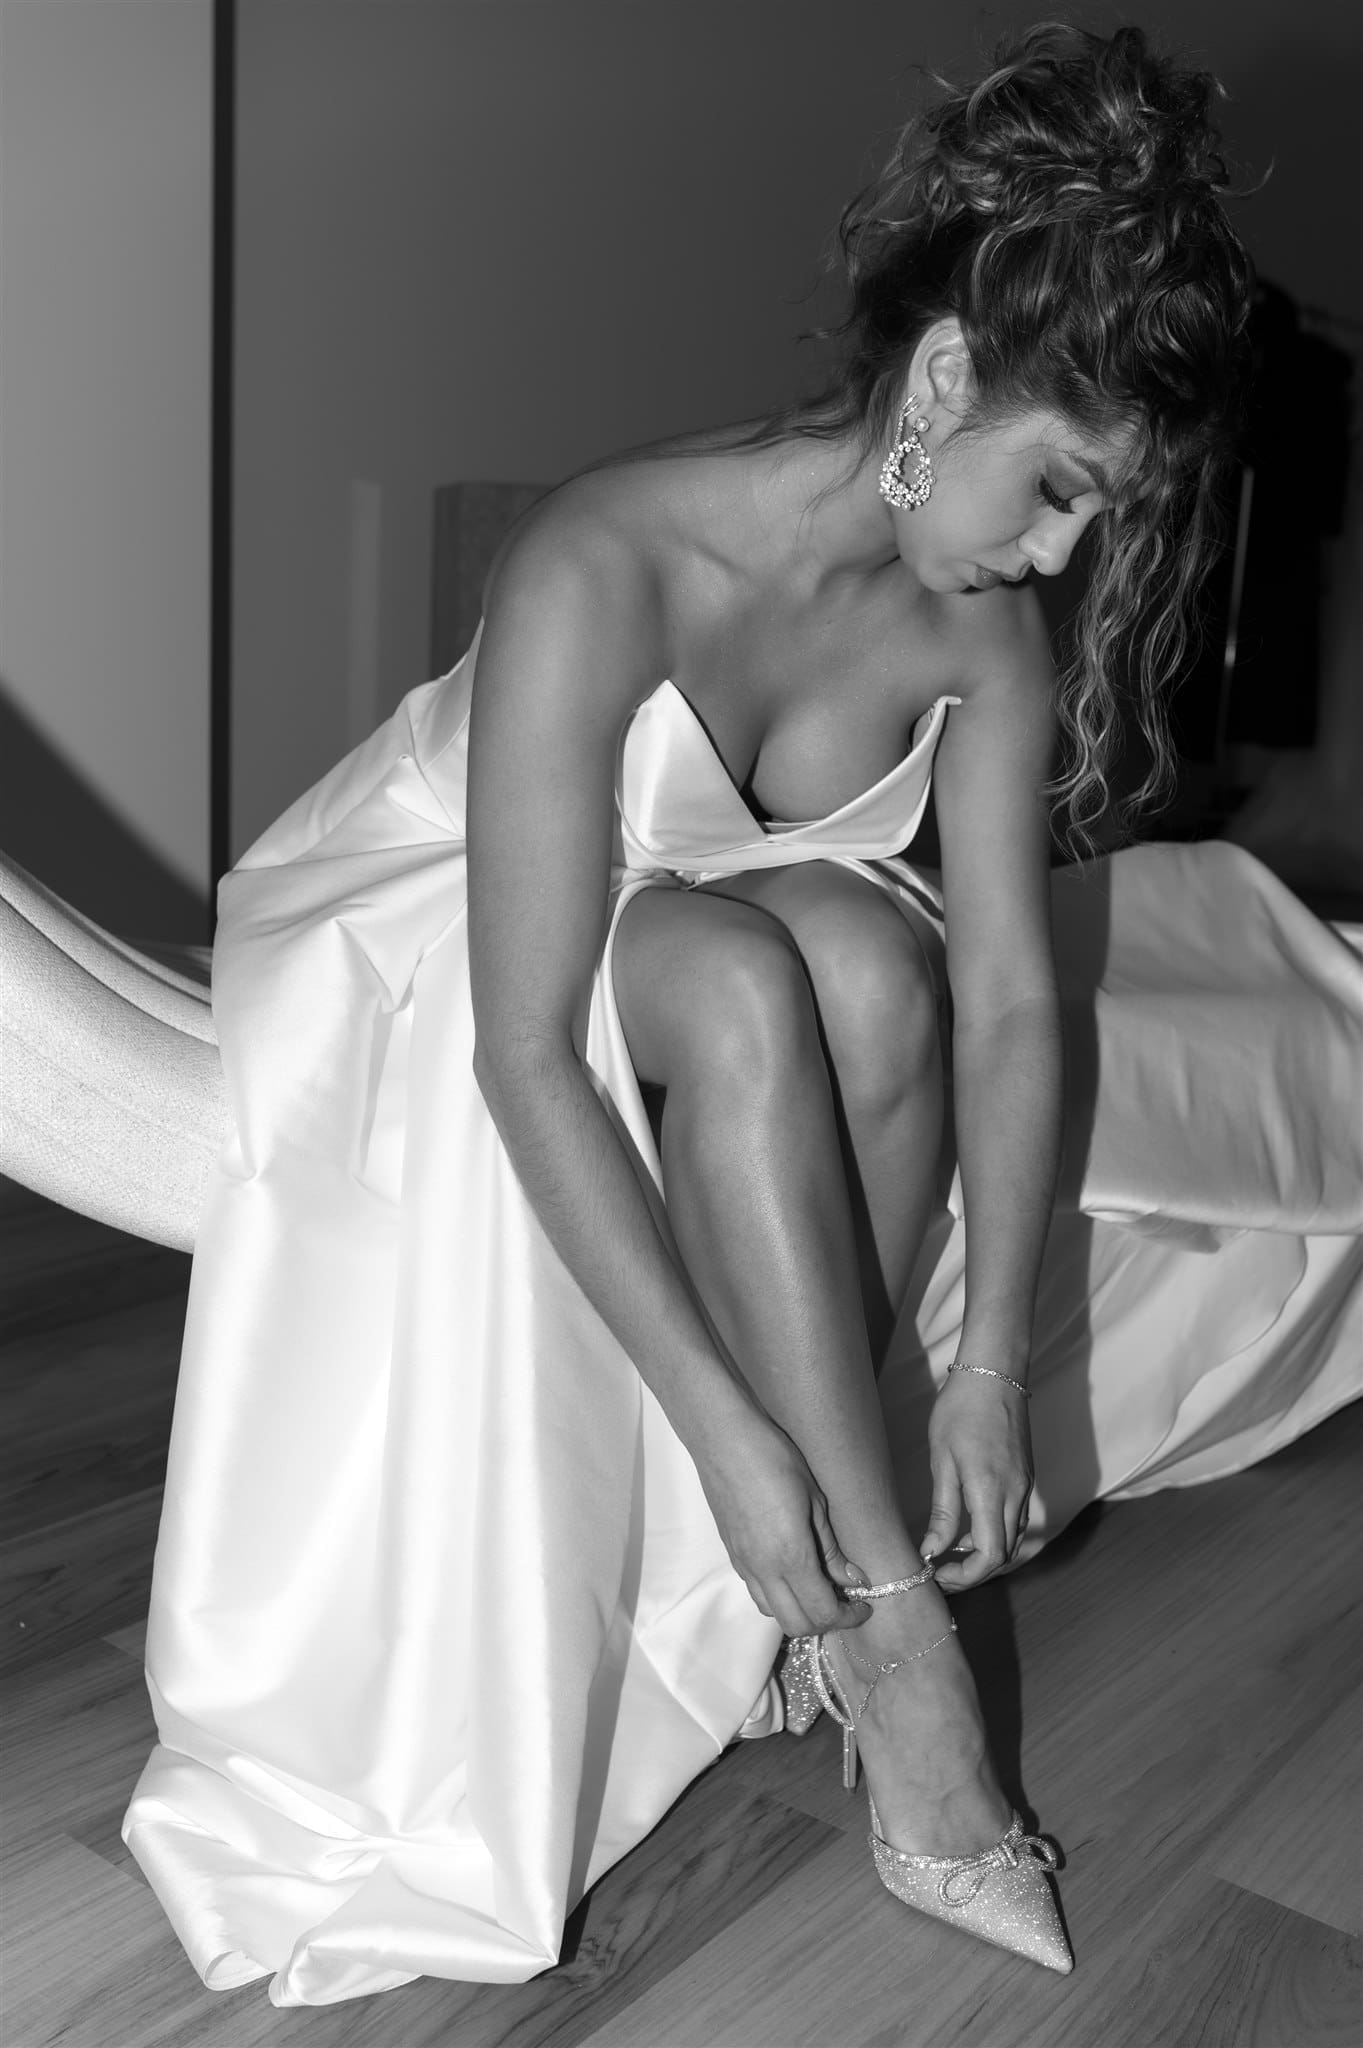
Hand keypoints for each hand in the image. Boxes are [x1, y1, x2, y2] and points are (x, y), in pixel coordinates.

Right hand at [695, 1410, 869, 1637]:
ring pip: (771, 1612)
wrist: (724, 1439)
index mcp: (789, 1556)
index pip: (822, 1612)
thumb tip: (852, 1578)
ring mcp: (743, 1563)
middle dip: (825, 1622)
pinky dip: (778, 1596)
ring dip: (798, 1611)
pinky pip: (756, 1591)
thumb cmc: (774, 1458)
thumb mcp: (815, 1499)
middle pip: (794, 1625)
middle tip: (846, 1602)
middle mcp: (762, 1569)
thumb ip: (830, 1547)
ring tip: (820, 1587)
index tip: (865, 1604)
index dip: (849, 1616)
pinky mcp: (732, 1553)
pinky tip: (793, 1570)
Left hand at [920, 1369, 1033, 1590]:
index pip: (990, 1556)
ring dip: (984, 1554)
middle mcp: (1016, 1495)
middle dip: (972, 1572)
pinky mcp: (1026, 1478)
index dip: (965, 1576)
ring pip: (1012, 1540)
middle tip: (939, 1571)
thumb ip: (942, 1511)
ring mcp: (1025, 1487)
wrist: (994, 1373)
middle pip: (1004, 1555)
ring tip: (949, 1551)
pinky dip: (995, 1534)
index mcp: (992, 1491)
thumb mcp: (942, 1460)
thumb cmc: (960, 1410)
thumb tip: (932, 1550)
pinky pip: (1015, 1520)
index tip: (938, 1573)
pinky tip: (969, 1526)